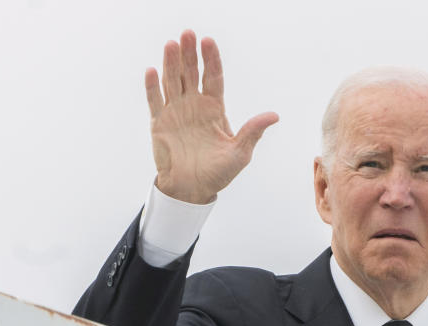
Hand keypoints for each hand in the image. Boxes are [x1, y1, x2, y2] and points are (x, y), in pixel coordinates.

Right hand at [145, 31, 278, 203]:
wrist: (192, 189)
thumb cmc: (218, 173)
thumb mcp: (240, 153)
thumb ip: (252, 131)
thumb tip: (274, 115)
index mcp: (215, 109)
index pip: (213, 78)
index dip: (211, 60)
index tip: (209, 41)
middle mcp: (194, 105)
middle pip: (191, 73)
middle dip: (190, 54)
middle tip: (188, 33)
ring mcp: (176, 112)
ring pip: (172, 81)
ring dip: (171, 63)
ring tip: (171, 44)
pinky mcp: (159, 123)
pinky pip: (155, 101)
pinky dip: (153, 87)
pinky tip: (153, 71)